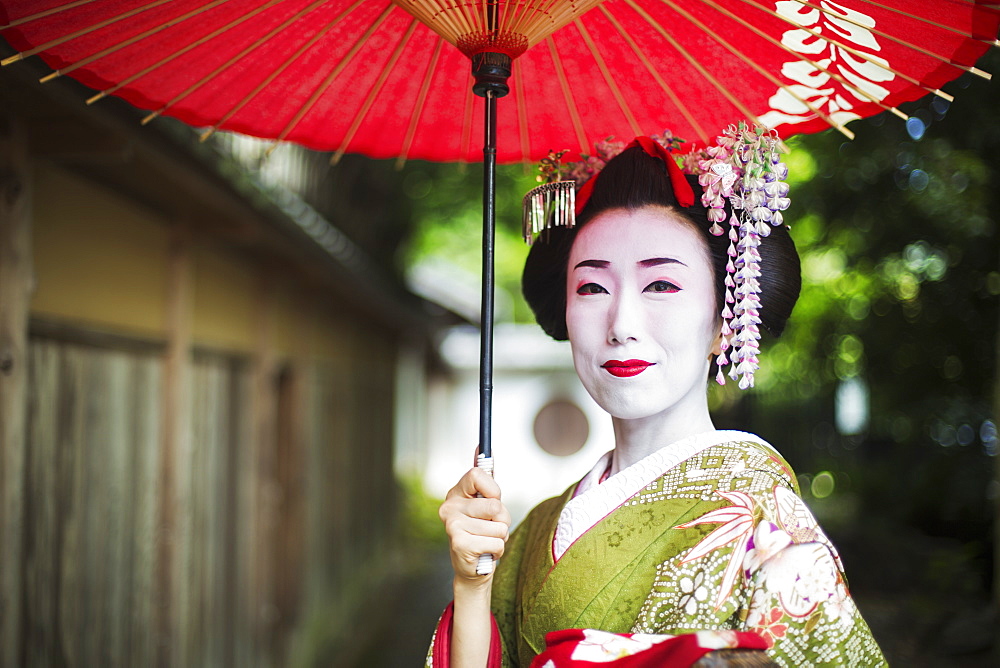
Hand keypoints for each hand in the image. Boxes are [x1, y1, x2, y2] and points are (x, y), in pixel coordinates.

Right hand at [439, 467, 511, 585]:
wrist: (473, 566)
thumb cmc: (482, 532)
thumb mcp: (485, 503)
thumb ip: (485, 478)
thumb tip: (480, 446)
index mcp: (456, 493)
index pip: (476, 474)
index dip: (493, 489)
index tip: (492, 499)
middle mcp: (450, 507)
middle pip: (494, 505)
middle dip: (502, 519)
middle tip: (490, 527)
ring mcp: (452, 526)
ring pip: (499, 526)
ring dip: (500, 537)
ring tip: (487, 540)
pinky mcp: (459, 544)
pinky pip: (497, 542)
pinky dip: (497, 549)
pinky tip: (485, 551)